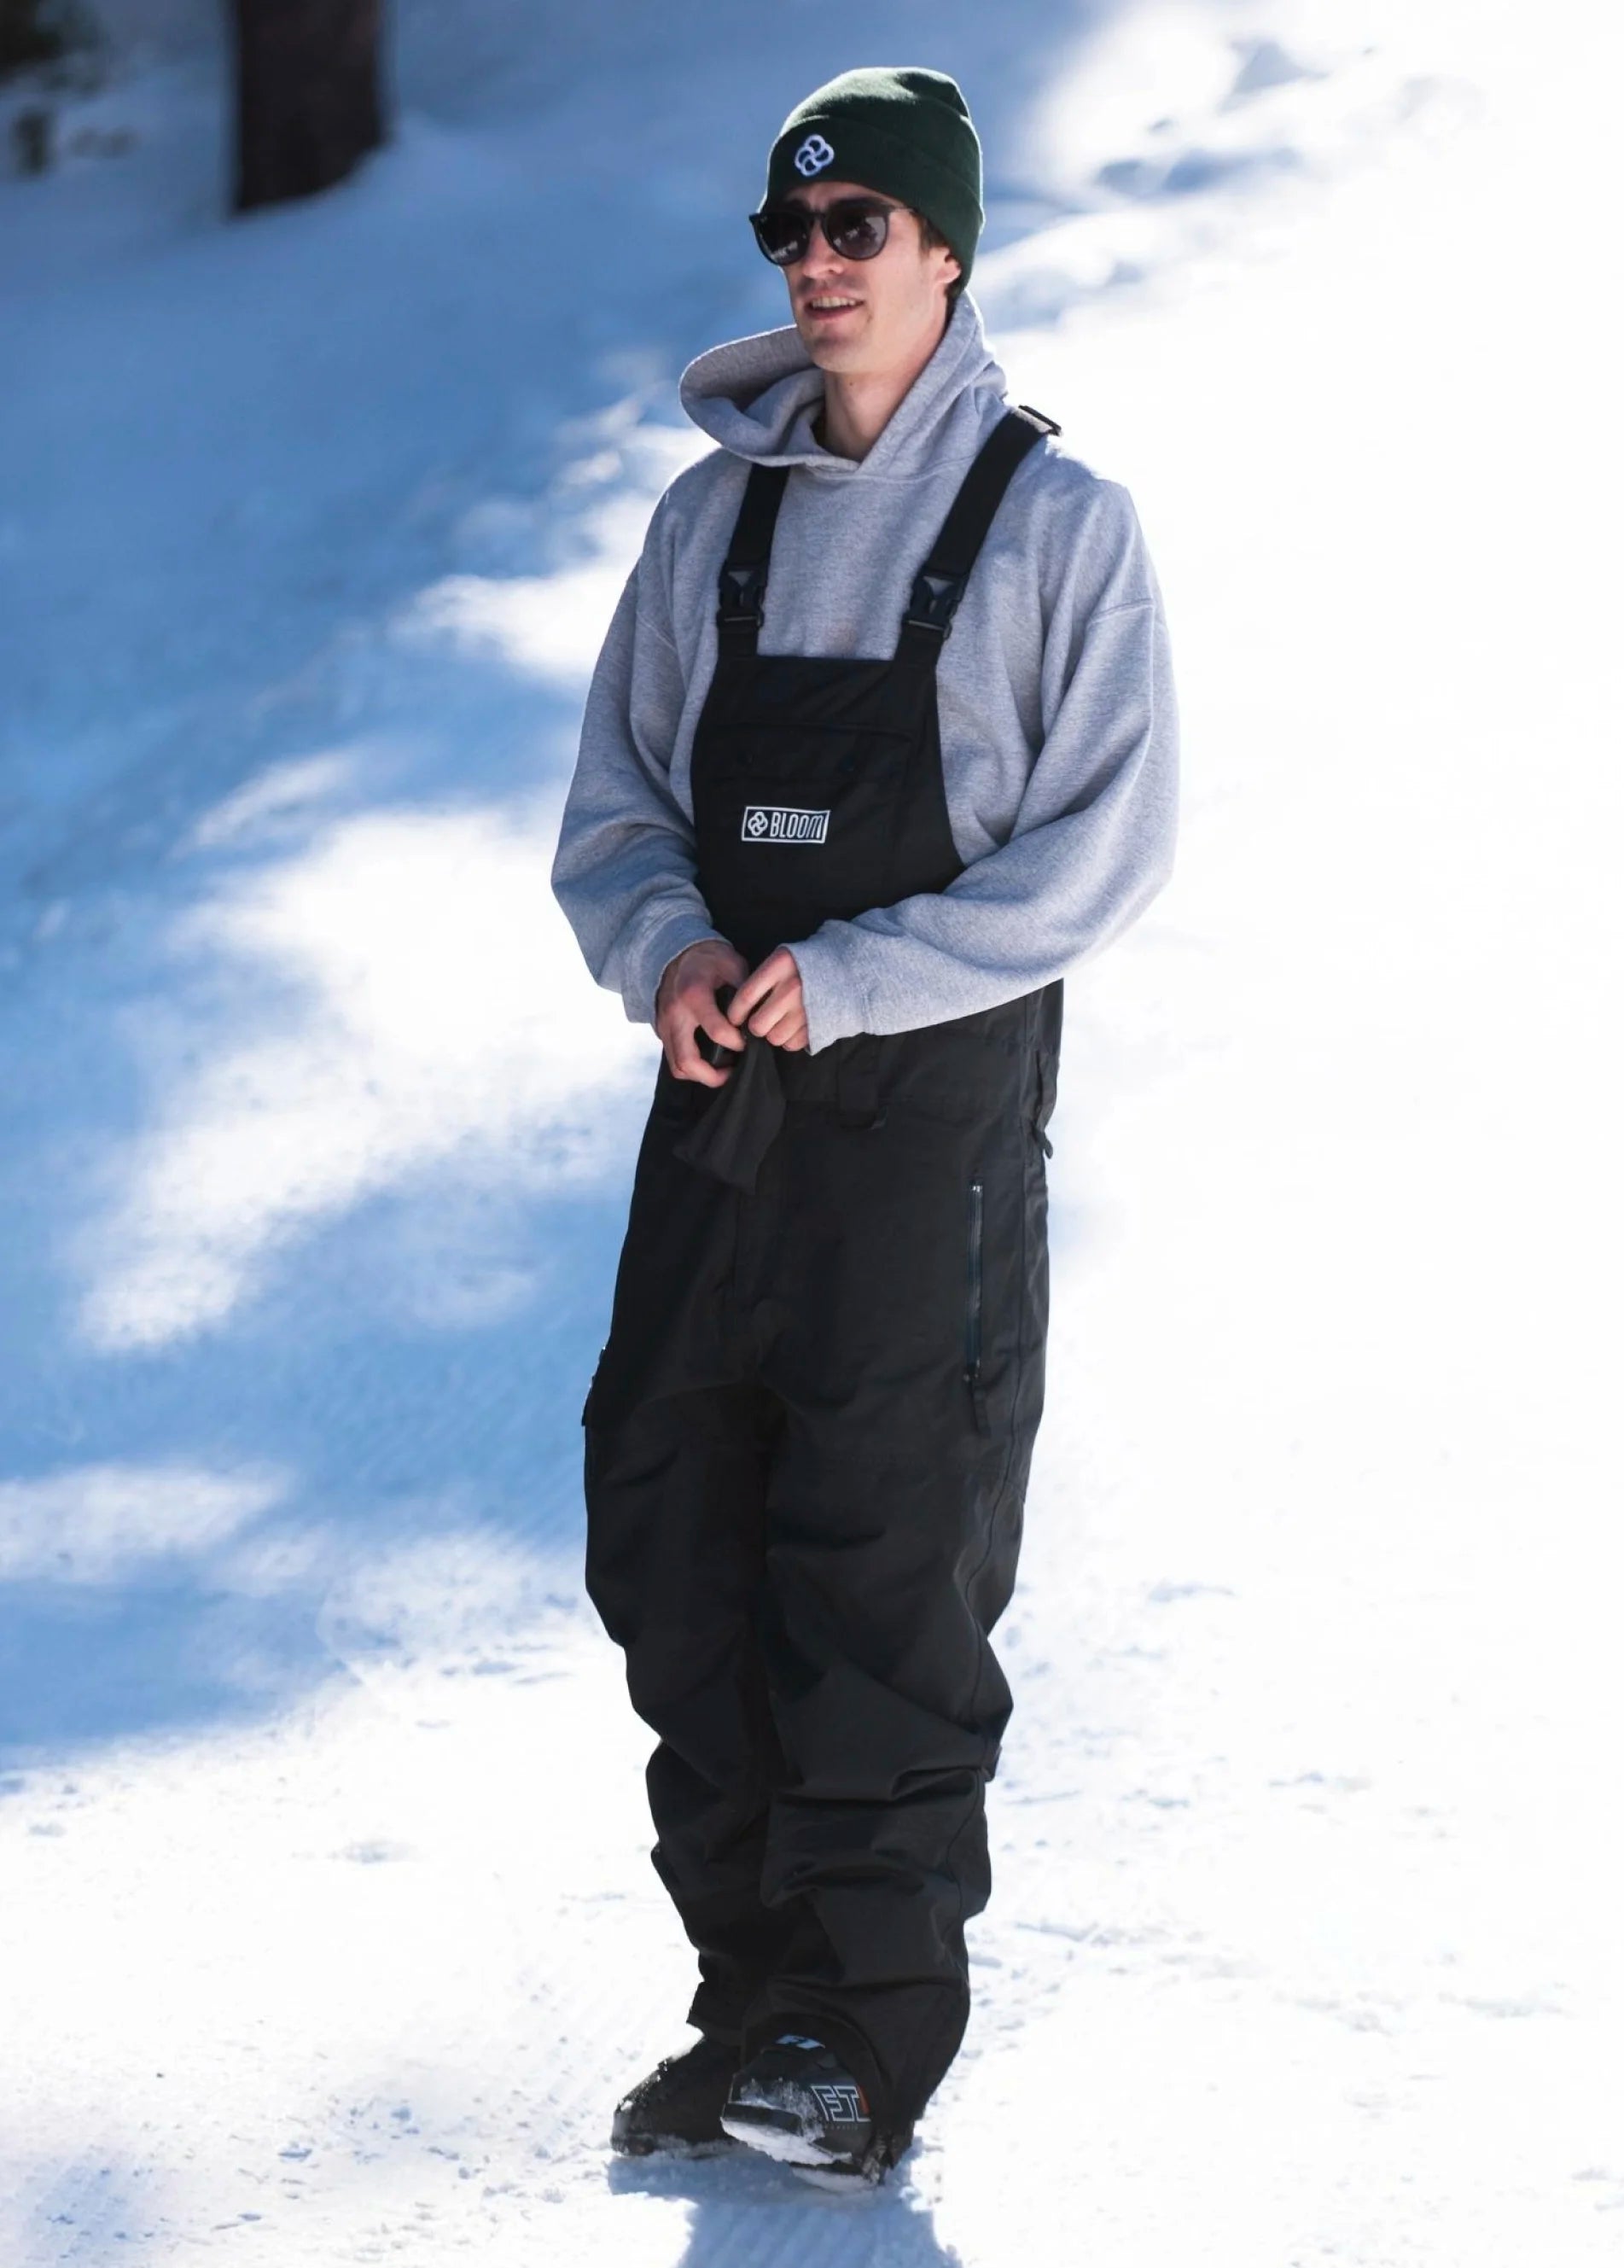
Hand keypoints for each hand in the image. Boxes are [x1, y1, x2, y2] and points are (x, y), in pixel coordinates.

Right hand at [655, 938, 749, 1085]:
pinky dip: (692, 1067)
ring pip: (677, 1066)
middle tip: (734, 1071)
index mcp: (694, 995)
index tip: (750, 1041)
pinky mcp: (662, 1030)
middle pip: (688, 1061)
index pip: (718, 1032)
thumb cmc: (710, 959)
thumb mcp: (733, 965)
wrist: (678, 952)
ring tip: (723, 1070)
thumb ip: (746, 992)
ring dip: (701, 1075)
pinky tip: (711, 1060)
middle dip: (713, 1075)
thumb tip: (761, 1018)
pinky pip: (674, 1059)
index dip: (738, 1043)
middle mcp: (674, 1014)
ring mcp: (664, 1024)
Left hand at [728, 945, 808, 1051]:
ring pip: (774, 1038)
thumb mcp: (783, 960)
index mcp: (780, 965)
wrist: (846, 969)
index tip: (734, 1019)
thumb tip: (740, 1010)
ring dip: (774, 1034)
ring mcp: (807, 1008)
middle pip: (758, 1024)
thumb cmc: (806, 966)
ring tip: (782, 1022)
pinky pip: (792, 1044)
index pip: (746, 996)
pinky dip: (790, 1039)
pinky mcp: (818, 1024)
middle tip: (762, 1020)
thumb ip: (762, 980)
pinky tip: (796, 1026)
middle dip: (756, 1026)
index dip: (735, 1013)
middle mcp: (792, 987)